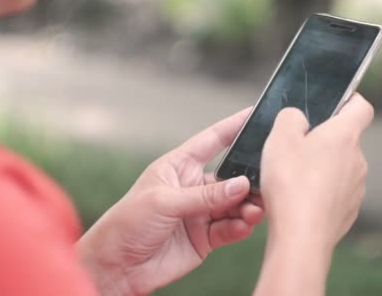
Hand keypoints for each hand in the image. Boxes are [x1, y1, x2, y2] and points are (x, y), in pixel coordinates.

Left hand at [77, 108, 263, 295]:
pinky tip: (244, 225)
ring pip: (235, 204)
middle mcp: (194, 186)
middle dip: (249, 179)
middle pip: (231, 177)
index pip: (212, 140)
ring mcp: (201, 212)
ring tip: (254, 210)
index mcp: (180, 166)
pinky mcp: (206, 237)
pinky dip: (241, 226)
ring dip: (248, 206)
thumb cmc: (126, 223)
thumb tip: (240, 184)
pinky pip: (231, 228)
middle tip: (265, 183)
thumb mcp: (164, 202)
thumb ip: (205, 195)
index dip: (233, 126)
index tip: (255, 114)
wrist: (116, 267)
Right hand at [254, 93, 373, 295]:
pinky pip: (335, 193)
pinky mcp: (348, 211)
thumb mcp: (279, 137)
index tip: (334, 102)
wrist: (301, 236)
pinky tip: (299, 200)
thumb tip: (297, 118)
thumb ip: (290, 117)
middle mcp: (357, 160)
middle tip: (295, 147)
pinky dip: (320, 193)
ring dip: (320, 168)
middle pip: (345, 140)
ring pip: (339, 168)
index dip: (349, 100)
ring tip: (293, 177)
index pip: (361, 107)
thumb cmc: (291, 184)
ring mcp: (356, 188)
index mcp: (344, 135)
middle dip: (323, 140)